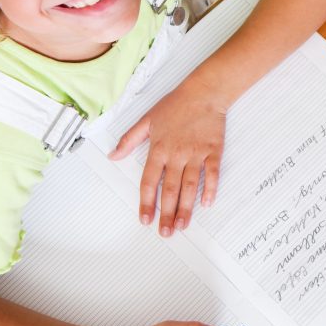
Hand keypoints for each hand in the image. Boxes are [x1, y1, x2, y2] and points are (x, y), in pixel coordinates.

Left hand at [109, 75, 226, 235]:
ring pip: (190, 186)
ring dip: (186, 207)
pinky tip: (207, 203)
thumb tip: (112, 156)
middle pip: (170, 189)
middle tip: (165, 232)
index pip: (149, 181)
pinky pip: (212, 173)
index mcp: (158, 149)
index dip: (146, 202)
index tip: (145, 219)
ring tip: (182, 225)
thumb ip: (129, 140)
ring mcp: (196, 153)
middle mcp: (177, 154)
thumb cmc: (176, 104)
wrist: (204, 92)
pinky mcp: (213, 151)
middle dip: (167, 213)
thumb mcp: (146, 120)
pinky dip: (210, 188)